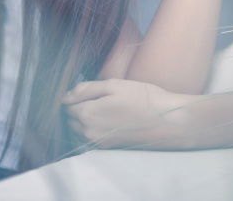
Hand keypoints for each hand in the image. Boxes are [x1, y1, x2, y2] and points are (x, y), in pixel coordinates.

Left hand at [62, 78, 191, 148]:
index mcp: (87, 114)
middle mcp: (88, 132)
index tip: (87, 90)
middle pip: (70, 120)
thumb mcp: (114, 85)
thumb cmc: (143, 98)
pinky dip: (92, 129)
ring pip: (79, 130)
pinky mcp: (108, 148)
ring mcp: (98, 143)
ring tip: (103, 108)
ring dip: (84, 120)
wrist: (167, 121)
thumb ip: (86, 89)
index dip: (74, 96)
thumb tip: (65, 97)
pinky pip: (90, 138)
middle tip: (96, 97)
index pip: (66, 106)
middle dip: (77, 108)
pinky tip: (109, 119)